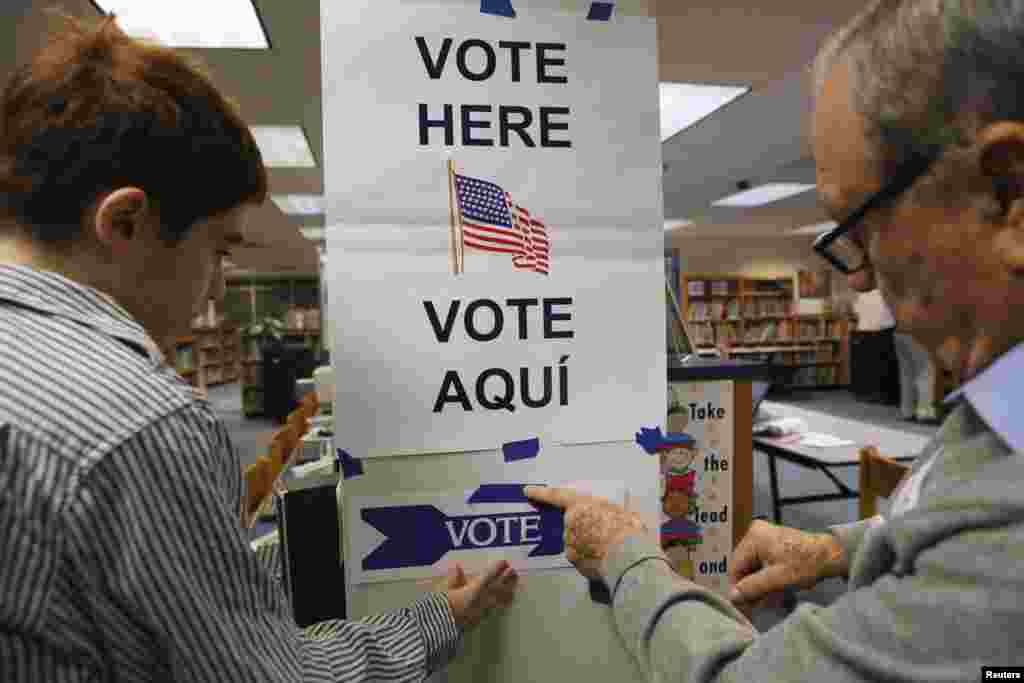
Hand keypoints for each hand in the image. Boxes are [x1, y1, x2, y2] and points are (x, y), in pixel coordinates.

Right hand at [444, 560, 518, 631]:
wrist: (443, 629)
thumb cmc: (443, 608)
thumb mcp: (445, 590)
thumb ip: (453, 578)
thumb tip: (457, 566)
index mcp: (474, 590)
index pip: (489, 576)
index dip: (497, 568)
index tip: (504, 562)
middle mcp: (482, 599)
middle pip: (498, 584)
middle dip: (507, 576)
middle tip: (513, 569)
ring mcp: (485, 609)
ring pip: (501, 595)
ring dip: (509, 586)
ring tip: (515, 579)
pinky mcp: (485, 617)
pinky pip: (499, 606)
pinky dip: (506, 600)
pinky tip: (511, 596)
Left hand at [524, 486, 650, 579]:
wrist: (628, 556)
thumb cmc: (626, 529)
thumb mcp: (620, 511)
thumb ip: (608, 511)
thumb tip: (613, 515)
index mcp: (580, 504)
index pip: (555, 496)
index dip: (540, 493)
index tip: (527, 491)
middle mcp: (570, 522)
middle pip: (571, 523)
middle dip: (583, 527)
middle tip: (602, 532)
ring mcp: (570, 541)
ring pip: (575, 540)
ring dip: (586, 542)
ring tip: (607, 547)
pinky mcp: (573, 559)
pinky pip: (579, 555)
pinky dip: (587, 556)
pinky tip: (602, 557)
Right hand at [727, 520, 845, 614]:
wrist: (832, 555)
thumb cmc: (806, 564)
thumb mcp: (776, 579)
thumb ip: (752, 587)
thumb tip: (732, 597)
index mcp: (754, 537)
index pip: (735, 565)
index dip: (737, 586)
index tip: (742, 604)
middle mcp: (757, 533)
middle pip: (744, 565)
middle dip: (750, 585)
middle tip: (756, 605)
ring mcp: (766, 536)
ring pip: (754, 565)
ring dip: (759, 583)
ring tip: (767, 599)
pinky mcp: (775, 542)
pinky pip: (763, 562)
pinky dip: (766, 576)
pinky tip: (773, 589)